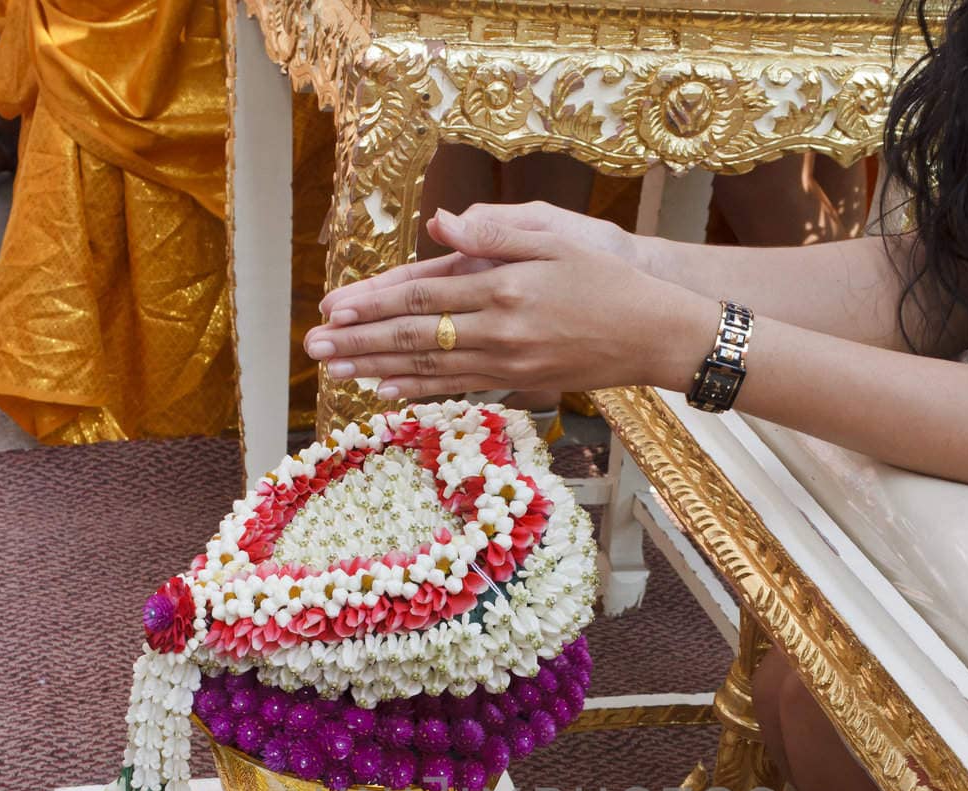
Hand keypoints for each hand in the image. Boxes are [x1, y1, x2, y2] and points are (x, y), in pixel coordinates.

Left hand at [306, 208, 717, 399]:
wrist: (655, 333)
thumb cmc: (608, 278)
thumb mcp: (558, 237)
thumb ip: (496, 231)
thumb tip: (442, 223)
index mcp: (503, 288)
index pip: (422, 295)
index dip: (372, 303)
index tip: (332, 309)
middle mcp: (499, 332)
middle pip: (414, 337)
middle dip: (359, 343)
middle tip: (312, 350)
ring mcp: (508, 365)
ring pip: (429, 368)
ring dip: (377, 370)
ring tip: (336, 373)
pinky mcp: (519, 384)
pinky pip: (457, 387)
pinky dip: (419, 390)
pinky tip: (386, 392)